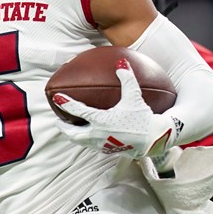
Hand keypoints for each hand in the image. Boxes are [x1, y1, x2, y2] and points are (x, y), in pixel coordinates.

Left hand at [53, 59, 181, 158]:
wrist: (154, 139)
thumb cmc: (144, 117)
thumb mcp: (135, 96)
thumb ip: (127, 78)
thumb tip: (121, 63)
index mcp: (102, 121)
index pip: (78, 111)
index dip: (66, 103)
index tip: (57, 98)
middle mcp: (99, 134)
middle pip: (74, 134)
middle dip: (64, 128)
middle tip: (58, 121)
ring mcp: (103, 144)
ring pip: (82, 142)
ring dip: (73, 136)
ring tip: (69, 130)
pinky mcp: (110, 150)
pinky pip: (92, 146)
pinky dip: (85, 140)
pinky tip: (89, 135)